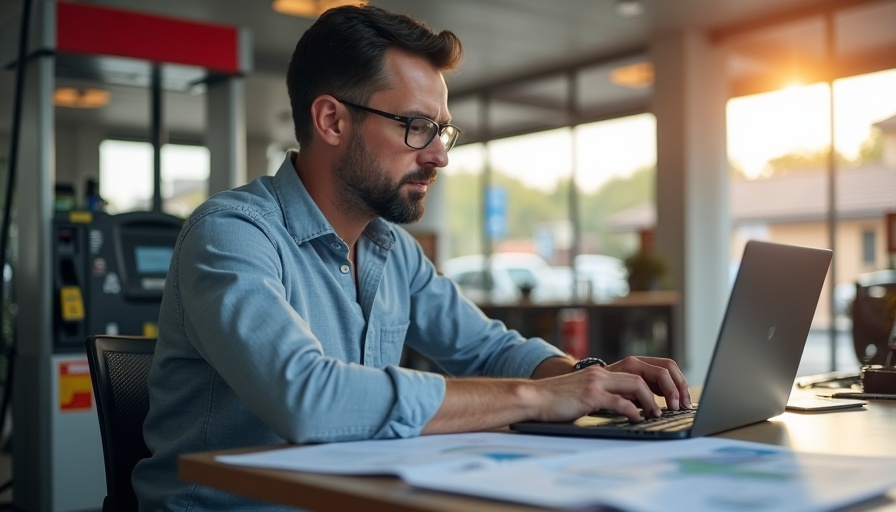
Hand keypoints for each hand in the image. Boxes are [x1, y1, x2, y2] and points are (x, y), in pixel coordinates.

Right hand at [528, 356, 689, 422]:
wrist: (534, 398)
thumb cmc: (560, 400)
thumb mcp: (589, 393)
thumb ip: (610, 394)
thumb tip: (636, 406)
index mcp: (608, 370)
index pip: (649, 366)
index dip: (669, 381)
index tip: (678, 398)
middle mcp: (605, 372)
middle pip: (651, 371)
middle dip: (671, 389)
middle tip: (678, 406)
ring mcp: (598, 382)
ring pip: (639, 385)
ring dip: (654, 402)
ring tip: (658, 415)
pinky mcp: (590, 395)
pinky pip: (620, 402)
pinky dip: (634, 412)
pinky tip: (638, 420)